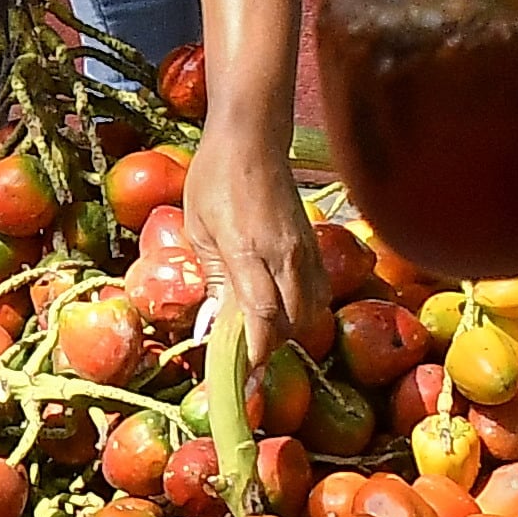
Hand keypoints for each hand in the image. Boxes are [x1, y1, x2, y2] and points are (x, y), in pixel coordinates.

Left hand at [179, 123, 330, 370]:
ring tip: (260, 333)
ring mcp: (305, 250)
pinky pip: (318, 292)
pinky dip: (303, 310)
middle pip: (292, 323)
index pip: (261, 316)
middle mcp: (284, 255)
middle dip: (270, 348)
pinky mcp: (315, 245)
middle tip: (244, 360)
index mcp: (248, 251)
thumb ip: (211, 280)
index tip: (242, 378)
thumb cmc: (215, 179)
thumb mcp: (199, 230)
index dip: (254, 353)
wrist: (253, 138)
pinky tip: (281, 309)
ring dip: (288, 331)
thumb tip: (212, 327)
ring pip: (311, 311)